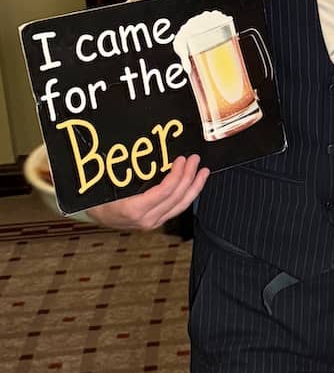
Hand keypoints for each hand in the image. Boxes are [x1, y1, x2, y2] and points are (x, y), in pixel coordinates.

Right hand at [86, 155, 208, 230]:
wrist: (92, 216)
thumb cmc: (96, 197)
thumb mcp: (106, 183)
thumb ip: (122, 171)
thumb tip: (134, 150)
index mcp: (133, 209)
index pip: (164, 191)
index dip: (177, 175)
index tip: (182, 159)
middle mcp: (146, 220)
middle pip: (176, 198)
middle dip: (189, 176)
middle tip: (194, 159)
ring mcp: (152, 223)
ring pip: (181, 205)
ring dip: (194, 186)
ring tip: (203, 171)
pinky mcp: (156, 222)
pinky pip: (176, 208)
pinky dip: (188, 195)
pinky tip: (194, 184)